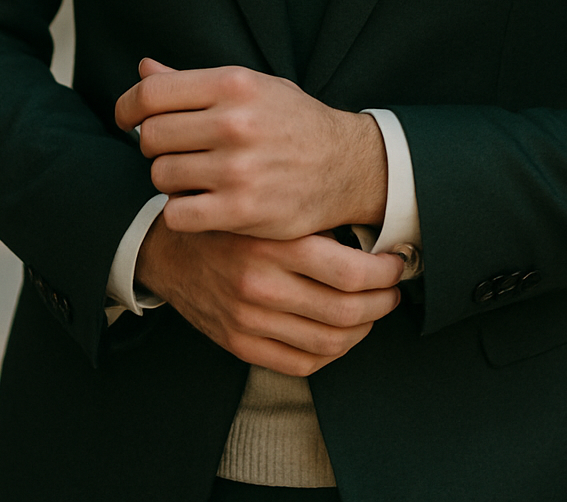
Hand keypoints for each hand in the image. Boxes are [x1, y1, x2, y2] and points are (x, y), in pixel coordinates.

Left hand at [115, 60, 387, 238]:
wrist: (345, 166)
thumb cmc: (293, 123)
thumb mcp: (251, 87)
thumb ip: (193, 81)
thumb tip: (143, 69)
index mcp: (234, 84)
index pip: (152, 93)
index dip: (127, 107)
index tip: (127, 119)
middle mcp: (234, 122)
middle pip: (152, 136)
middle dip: (156, 145)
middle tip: (176, 151)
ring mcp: (237, 168)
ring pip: (162, 176)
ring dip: (171, 179)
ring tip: (195, 176)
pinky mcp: (241, 210)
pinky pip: (178, 213)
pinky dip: (181, 211)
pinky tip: (199, 203)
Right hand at [135, 214, 403, 375]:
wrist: (169, 246)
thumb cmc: (231, 217)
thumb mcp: (269, 203)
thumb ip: (312, 217)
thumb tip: (376, 230)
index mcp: (273, 243)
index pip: (350, 272)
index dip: (385, 274)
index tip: (397, 264)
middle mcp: (260, 284)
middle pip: (345, 311)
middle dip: (382, 303)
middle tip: (393, 290)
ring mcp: (247, 318)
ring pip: (328, 342)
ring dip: (363, 329)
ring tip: (372, 311)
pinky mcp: (237, 342)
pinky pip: (300, 364)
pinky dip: (331, 354)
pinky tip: (340, 335)